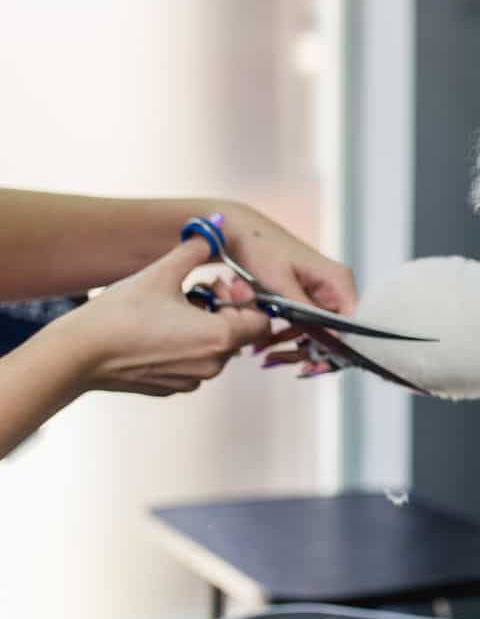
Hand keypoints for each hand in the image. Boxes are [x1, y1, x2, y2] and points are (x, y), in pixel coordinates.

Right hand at [47, 237, 272, 395]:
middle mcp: (213, 365)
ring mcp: (192, 380)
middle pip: (238, 333)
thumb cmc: (121, 314)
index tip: (219, 283)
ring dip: (204, 325)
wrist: (78, 354)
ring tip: (175, 306)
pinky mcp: (172, 387)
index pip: (261, 321)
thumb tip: (210, 230)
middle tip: (197, 288)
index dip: (245, 298)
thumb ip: (194, 250)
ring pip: (215, 348)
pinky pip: (193, 363)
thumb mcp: (161, 273)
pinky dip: (186, 344)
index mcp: (221, 337)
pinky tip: (159, 328)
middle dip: (223, 307)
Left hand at [219, 203, 357, 374]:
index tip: (314, 365)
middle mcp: (336, 288)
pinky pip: (304, 326)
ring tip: (263, 353)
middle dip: (309, 350)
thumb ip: (307, 311)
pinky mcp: (306, 298)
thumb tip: (332, 337)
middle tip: (282, 363)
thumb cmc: (259, 248)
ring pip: (318, 333)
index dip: (338, 348)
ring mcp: (321, 294)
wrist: (236, 232)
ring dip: (292, 346)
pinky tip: (263, 345)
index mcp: (338, 280)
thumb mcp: (280, 283)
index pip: (353, 324)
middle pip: (336, 333)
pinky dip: (284, 336)